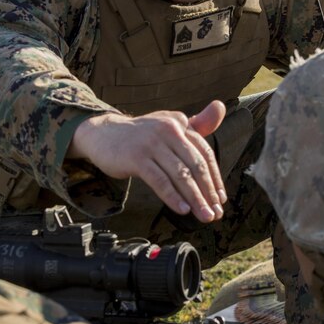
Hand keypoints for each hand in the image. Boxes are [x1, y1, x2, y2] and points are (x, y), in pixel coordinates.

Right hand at [68, 100, 227, 222]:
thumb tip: (221, 107)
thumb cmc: (140, 135)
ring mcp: (152, 143)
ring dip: (195, 199)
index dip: (215, 177)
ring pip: (181, 175)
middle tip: (215, 214)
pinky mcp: (136, 157)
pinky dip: (173, 196)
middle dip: (208, 192)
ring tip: (204, 216)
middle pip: (196, 165)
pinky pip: (159, 180)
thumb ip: (196, 123)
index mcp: (180, 123)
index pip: (205, 152)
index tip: (220, 199)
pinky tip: (182, 209)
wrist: (102, 133)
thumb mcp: (169, 125)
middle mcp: (168, 129)